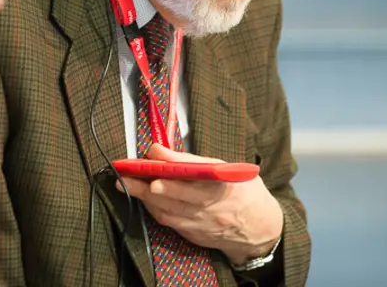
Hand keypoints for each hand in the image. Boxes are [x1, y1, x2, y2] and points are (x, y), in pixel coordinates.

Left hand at [117, 144, 283, 264]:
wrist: (259, 228)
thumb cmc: (242, 191)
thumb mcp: (227, 169)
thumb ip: (194, 162)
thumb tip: (160, 151)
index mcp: (225, 183)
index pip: (195, 170)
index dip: (173, 162)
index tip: (153, 151)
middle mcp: (213, 205)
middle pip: (176, 193)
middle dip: (148, 182)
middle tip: (127, 172)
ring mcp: (202, 223)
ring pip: (168, 209)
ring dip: (144, 197)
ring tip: (127, 183)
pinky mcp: (194, 234)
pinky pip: (169, 221)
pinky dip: (154, 209)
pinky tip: (144, 199)